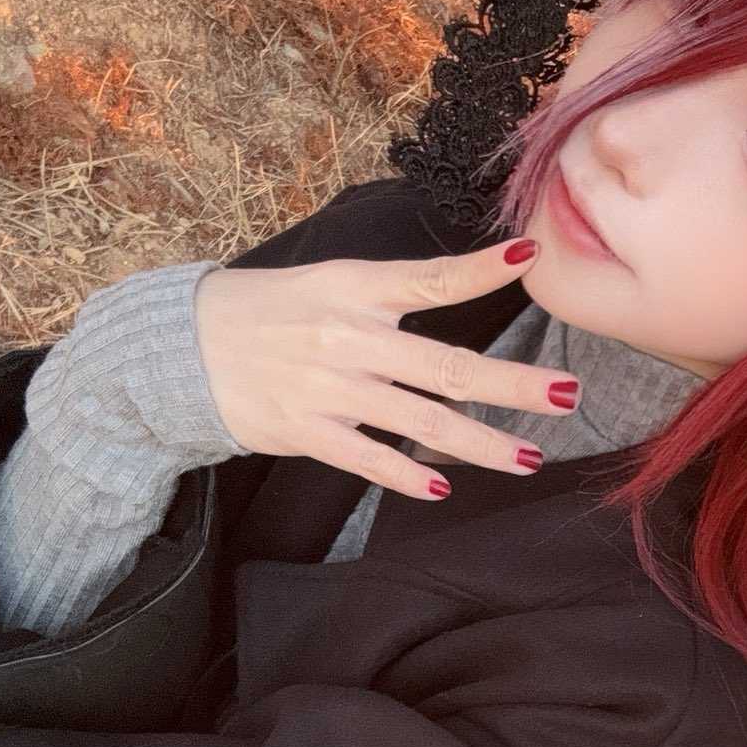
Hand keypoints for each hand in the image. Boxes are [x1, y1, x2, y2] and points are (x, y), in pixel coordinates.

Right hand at [193, 240, 575, 498]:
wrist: (179, 347)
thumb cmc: (267, 312)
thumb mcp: (327, 282)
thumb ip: (391, 292)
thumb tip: (464, 285)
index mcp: (355, 288)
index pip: (431, 278)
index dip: (482, 269)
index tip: (530, 257)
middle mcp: (349, 337)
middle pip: (448, 366)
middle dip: (514, 384)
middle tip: (566, 394)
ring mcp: (330, 389)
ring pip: (423, 422)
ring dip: (482, 444)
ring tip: (529, 456)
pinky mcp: (308, 431)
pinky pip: (370, 459)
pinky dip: (408, 477)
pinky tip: (446, 489)